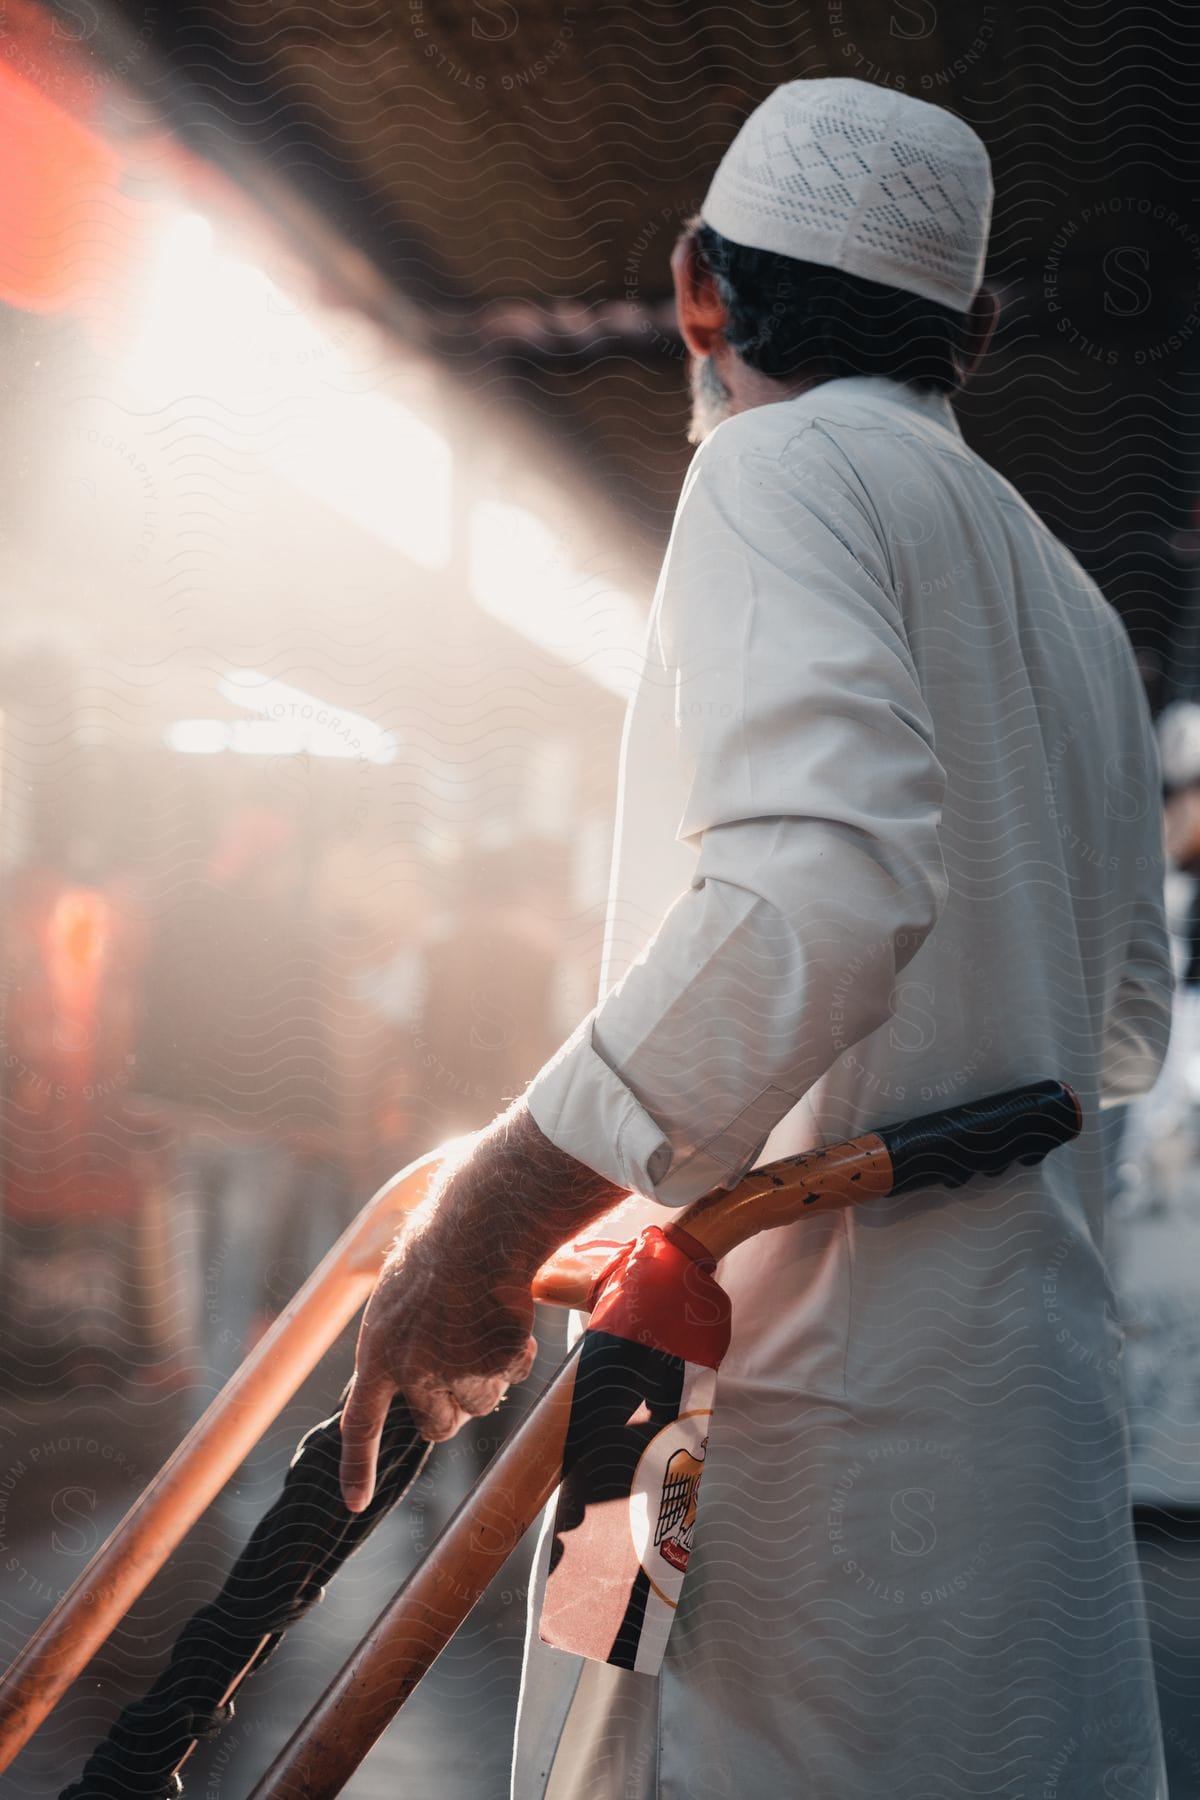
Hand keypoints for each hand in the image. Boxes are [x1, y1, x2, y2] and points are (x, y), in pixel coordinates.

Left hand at [338, 1187, 537, 1511]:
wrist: (476, 1228)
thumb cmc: (435, 1251)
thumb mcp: (396, 1299)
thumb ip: (399, 1344)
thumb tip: (409, 1381)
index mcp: (377, 1355)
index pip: (359, 1425)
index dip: (357, 1467)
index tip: (353, 1504)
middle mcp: (414, 1374)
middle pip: (438, 1425)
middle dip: (452, 1407)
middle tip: (462, 1364)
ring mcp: (459, 1373)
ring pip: (482, 1402)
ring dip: (489, 1373)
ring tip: (484, 1320)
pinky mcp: (499, 1363)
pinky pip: (515, 1373)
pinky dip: (517, 1350)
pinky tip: (507, 1313)